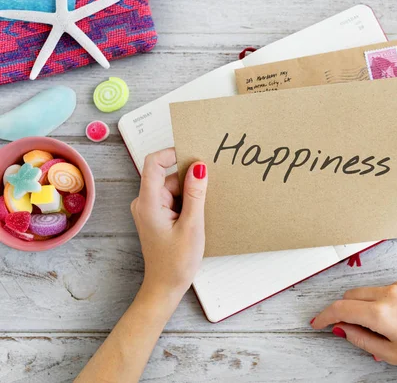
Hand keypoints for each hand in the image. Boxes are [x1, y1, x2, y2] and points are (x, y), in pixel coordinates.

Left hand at [130, 148, 207, 300]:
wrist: (165, 287)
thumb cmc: (177, 262)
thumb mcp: (192, 226)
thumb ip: (196, 194)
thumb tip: (199, 166)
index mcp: (148, 203)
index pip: (153, 163)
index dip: (172, 153)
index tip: (195, 156)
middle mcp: (145, 202)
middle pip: (167, 175)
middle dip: (189, 179)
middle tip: (208, 191)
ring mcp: (150, 209)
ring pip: (173, 187)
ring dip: (190, 193)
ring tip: (202, 212)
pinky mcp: (157, 215)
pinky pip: (173, 198)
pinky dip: (187, 202)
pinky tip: (197, 216)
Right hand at [310, 278, 396, 369]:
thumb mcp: (386, 352)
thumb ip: (358, 338)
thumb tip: (340, 328)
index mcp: (379, 312)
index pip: (340, 308)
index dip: (326, 316)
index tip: (318, 322)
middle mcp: (386, 293)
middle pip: (350, 295)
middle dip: (344, 309)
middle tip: (347, 326)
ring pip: (367, 290)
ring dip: (363, 304)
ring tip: (378, 325)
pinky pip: (385, 288)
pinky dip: (381, 299)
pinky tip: (395, 315)